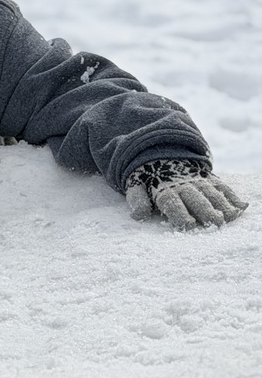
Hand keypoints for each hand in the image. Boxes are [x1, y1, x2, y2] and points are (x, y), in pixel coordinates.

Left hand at [125, 158, 247, 229]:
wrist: (159, 152)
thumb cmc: (148, 177)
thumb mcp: (136, 186)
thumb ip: (137, 200)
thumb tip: (138, 215)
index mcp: (164, 190)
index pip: (172, 203)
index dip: (181, 214)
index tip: (190, 224)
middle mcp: (183, 186)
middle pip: (197, 200)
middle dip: (206, 211)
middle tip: (217, 223)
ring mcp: (198, 181)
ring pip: (212, 193)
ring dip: (223, 205)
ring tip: (231, 216)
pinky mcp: (209, 178)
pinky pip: (222, 186)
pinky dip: (232, 196)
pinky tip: (241, 206)